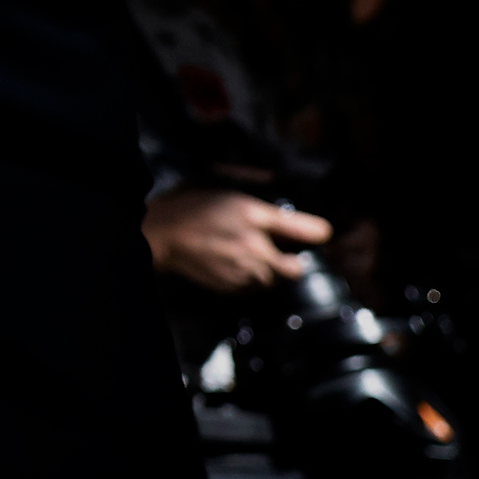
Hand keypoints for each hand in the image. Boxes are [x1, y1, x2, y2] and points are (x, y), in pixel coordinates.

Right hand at [144, 188, 331, 291]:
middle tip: (281, 252)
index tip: (316, 233)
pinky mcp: (232, 288)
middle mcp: (255, 247)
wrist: (161, 234)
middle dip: (292, 261)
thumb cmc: (192, 206)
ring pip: (275, 281)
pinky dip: (251, 281)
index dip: (318, 233)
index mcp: (255, 216)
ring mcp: (243, 272)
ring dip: (271, 273)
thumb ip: (260, 195)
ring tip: (252, 258)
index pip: (310, 231)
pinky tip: (236, 266)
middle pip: (297, 269)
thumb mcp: (228, 189)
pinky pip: (254, 289)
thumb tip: (287, 197)